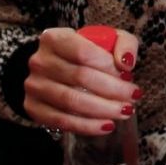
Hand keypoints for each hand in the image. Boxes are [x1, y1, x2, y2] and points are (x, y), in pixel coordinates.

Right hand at [24, 27, 140, 134]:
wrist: (57, 67)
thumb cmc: (87, 52)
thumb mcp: (108, 39)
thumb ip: (124, 44)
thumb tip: (126, 64)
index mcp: (54, 38)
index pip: (83, 52)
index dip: (109, 66)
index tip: (128, 75)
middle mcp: (40, 61)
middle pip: (80, 77)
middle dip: (113, 90)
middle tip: (133, 96)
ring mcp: (34, 85)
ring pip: (71, 101)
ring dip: (103, 109)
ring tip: (124, 111)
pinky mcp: (33, 107)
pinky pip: (60, 120)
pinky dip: (86, 125)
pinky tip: (106, 125)